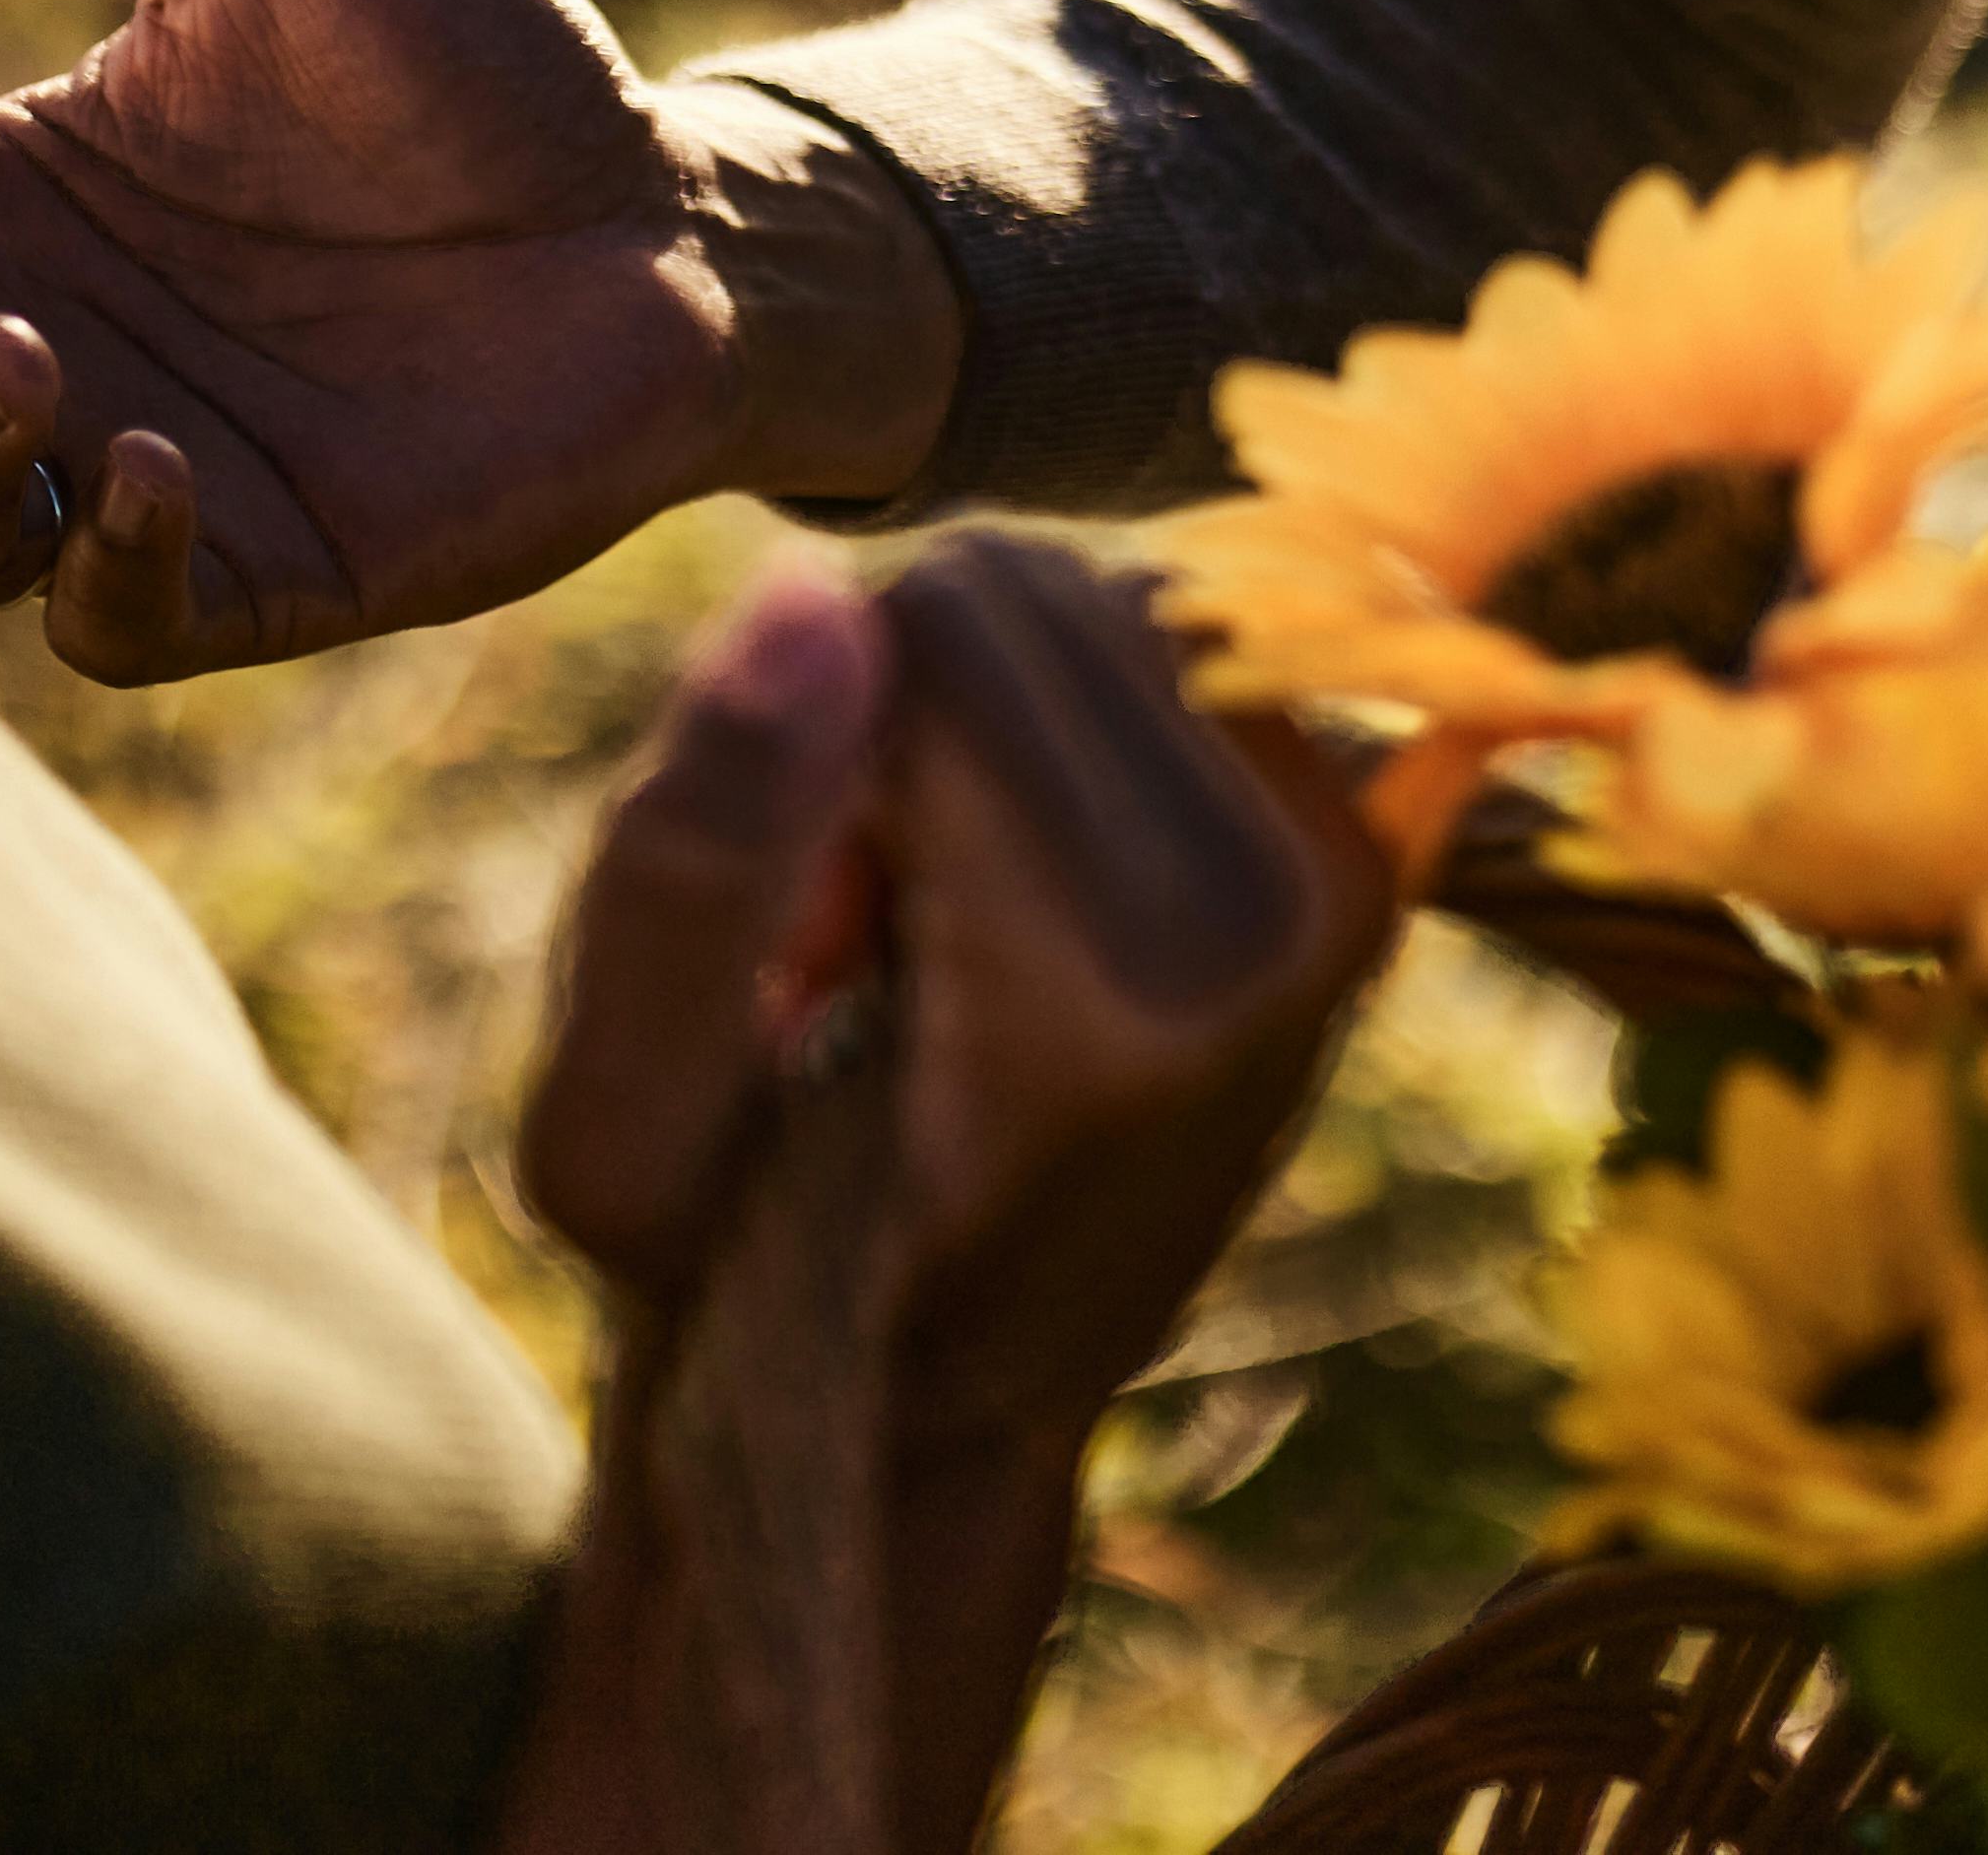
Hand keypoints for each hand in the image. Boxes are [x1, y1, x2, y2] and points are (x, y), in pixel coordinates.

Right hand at [520, 542, 1395, 1408]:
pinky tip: (1035, 887)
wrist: (938, 1403)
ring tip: (946, 926)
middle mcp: (1279, 921)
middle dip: (902, 717)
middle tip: (868, 940)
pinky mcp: (1371, 855)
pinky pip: (1188, 648)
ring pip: (1103, 596)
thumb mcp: (616, 1135)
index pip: (932, 626)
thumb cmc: (736, 1273)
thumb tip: (812, 584)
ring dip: (986, 718)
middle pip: (1030, 587)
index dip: (803, 743)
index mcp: (1107, 999)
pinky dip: (1082, 724)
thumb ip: (686, 856)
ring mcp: (1351, 882)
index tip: (803, 945)